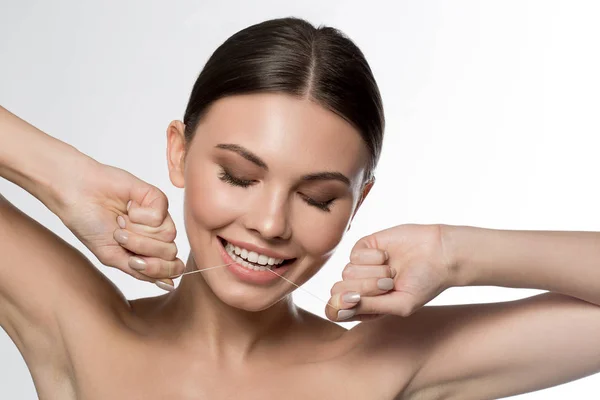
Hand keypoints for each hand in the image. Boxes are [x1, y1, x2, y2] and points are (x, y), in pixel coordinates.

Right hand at [57, 159, 184, 289]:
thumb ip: (141, 271)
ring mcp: (160, 216)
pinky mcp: (158, 198)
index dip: (159, 269)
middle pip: (169, 252)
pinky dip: (140, 215)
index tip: (135, 261)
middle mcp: (158, 234)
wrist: (77, 195)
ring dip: (138, 232)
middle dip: (142, 247)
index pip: (172, 267)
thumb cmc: (91, 225)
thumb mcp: (113, 257)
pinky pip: (161, 215)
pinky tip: (128, 207)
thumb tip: (169, 285)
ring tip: (120, 222)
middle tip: (120, 236)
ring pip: (168, 235)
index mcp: (150, 250)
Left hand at [326, 224, 454, 321]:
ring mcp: (361, 266)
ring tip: (392, 271)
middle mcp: (360, 286)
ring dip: (373, 273)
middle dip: (365, 288)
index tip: (354, 302)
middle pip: (339, 291)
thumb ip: (369, 307)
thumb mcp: (400, 304)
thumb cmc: (425, 283)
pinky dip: (372, 257)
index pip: (336, 310)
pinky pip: (353, 255)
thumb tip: (339, 308)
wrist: (440, 253)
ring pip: (347, 273)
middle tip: (388, 284)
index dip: (338, 308)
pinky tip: (386, 256)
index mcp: (366, 306)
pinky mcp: (364, 247)